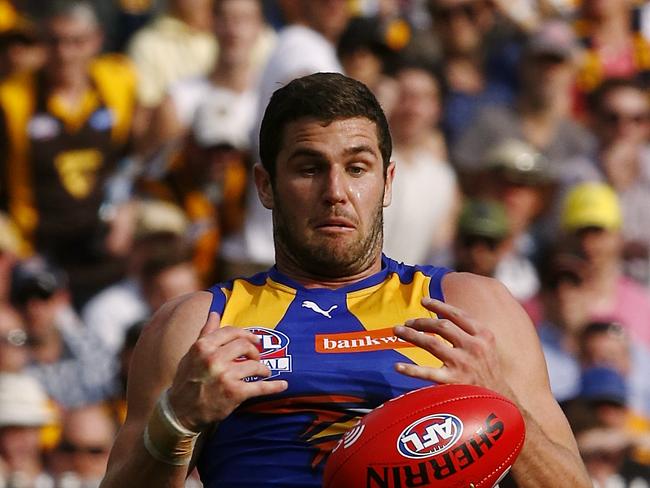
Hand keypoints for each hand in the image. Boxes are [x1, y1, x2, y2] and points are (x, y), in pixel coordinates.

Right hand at [167, 312, 287, 430]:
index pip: (231, 332)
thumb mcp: (192, 354)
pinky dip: (274, 386)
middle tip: (256, 357)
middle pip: (244, 345)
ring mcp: (225, 376)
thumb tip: (215, 313)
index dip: (246, 334)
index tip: (254, 340)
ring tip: (264, 372)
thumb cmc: (187, 380)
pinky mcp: (234, 393)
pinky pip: (260, 387)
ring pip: (254, 365)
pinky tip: (283, 385)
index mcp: (203, 346)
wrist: (179, 412)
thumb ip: (206, 333)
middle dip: (254, 351)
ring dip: (263, 368)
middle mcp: (213, 359)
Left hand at [393, 297, 513, 397]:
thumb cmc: (488, 371)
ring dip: (412, 335)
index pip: (457, 314)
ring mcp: (463, 364)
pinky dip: (411, 370)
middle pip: (442, 326)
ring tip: (397, 331)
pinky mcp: (454, 382)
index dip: (439, 306)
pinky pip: (427, 372)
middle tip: (407, 322)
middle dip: (421, 322)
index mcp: (483, 335)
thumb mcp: (487, 346)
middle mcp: (473, 346)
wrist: (500, 401)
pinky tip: (397, 366)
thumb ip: (470, 331)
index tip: (424, 301)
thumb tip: (444, 315)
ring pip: (431, 343)